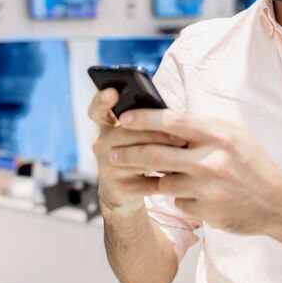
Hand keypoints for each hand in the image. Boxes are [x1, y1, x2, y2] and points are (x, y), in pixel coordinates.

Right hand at [87, 88, 186, 214]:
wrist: (125, 190)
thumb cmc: (140, 150)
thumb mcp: (139, 133)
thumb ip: (148, 122)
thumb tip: (175, 116)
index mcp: (106, 125)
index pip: (98, 109)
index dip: (102, 100)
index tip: (112, 92)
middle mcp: (101, 144)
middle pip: (126, 133)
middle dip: (155, 134)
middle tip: (181, 137)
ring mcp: (106, 167)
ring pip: (135, 158)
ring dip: (162, 156)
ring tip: (183, 154)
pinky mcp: (117, 188)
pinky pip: (144, 182)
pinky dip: (164, 180)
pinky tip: (179, 176)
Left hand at [114, 108, 281, 235]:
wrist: (277, 203)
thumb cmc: (252, 163)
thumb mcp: (234, 135)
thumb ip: (203, 127)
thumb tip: (165, 118)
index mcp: (218, 135)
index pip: (172, 122)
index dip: (144, 119)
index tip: (124, 119)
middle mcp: (211, 161)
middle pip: (156, 154)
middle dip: (128, 153)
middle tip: (111, 153)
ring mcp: (208, 189)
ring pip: (163, 181)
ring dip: (154, 178)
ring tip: (147, 173)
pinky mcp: (206, 212)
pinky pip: (177, 201)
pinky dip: (178, 197)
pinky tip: (189, 194)